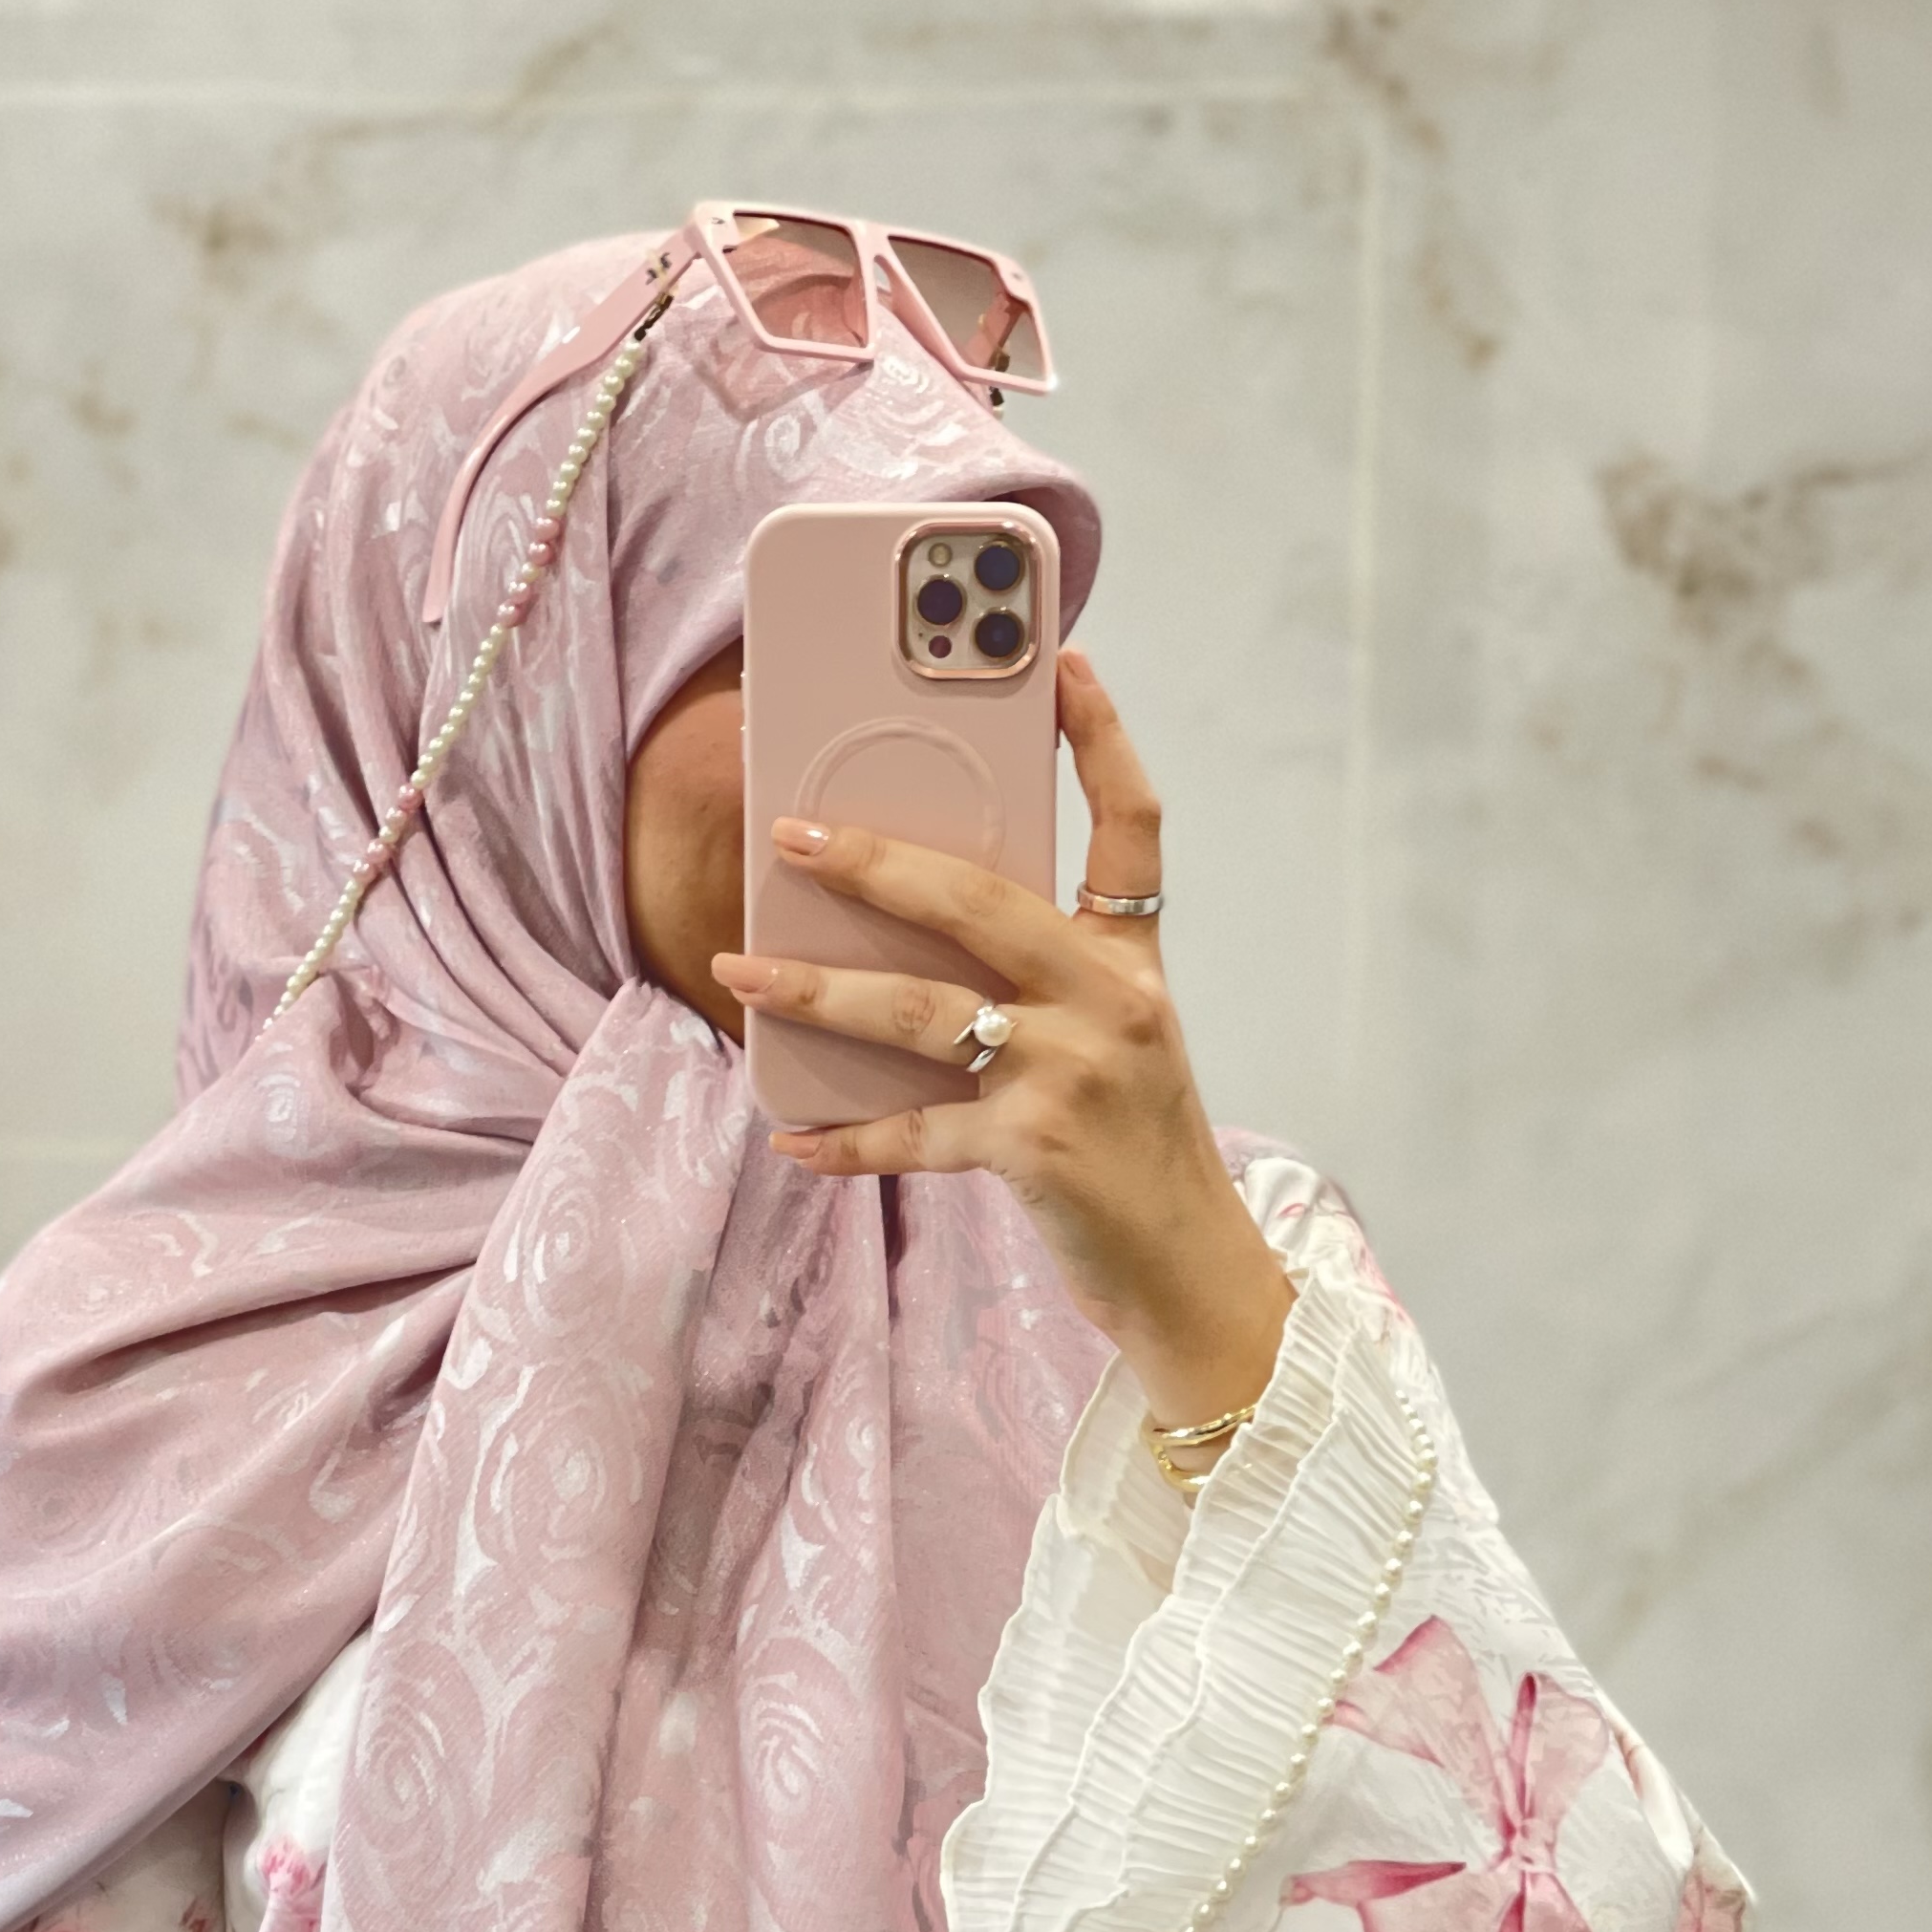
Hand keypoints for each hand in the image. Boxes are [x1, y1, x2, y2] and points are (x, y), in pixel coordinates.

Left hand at [711, 650, 1291, 1427]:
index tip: (1062, 661)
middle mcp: (1111, 1001)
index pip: (1132, 826)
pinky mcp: (1036, 1150)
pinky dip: (848, 1140)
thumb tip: (908, 929)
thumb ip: (1043, 979)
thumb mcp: (1117, 1041)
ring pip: (921, 1011)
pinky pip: (916, 1133)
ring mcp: (1073, 1074)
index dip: (1101, 738)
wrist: (1191, 1270)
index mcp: (1133, 961)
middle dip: (874, 861)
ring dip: (818, 991)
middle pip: (978, 901)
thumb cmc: (1135, 1150)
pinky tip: (792, 1136)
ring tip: (740, 970)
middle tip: (791, 831)